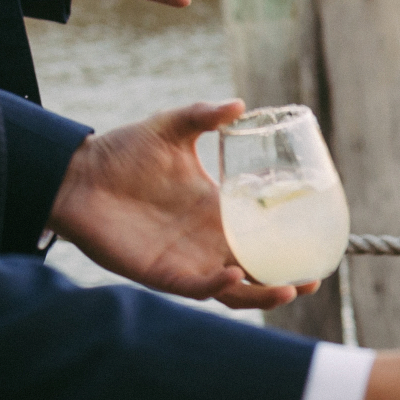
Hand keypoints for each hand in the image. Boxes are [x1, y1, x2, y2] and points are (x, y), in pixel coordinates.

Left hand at [49, 101, 303, 309]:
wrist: (79, 176)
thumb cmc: (122, 152)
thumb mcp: (171, 126)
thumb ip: (205, 115)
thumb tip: (241, 105)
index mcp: (217, 212)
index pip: (262, 235)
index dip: (290, 244)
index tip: (320, 241)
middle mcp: (208, 242)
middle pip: (258, 271)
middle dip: (289, 279)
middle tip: (314, 277)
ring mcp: (190, 262)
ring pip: (237, 291)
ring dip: (264, 294)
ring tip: (291, 288)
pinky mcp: (166, 275)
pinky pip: (200, 289)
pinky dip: (220, 287)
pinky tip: (237, 277)